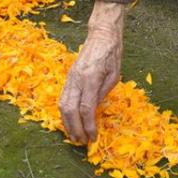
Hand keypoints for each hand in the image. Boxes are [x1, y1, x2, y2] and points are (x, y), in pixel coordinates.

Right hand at [59, 0, 126, 143]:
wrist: (101, 35)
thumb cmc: (111, 53)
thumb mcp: (114, 75)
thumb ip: (102, 93)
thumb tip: (93, 111)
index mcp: (90, 78)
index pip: (86, 109)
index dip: (88, 126)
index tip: (93, 137)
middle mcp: (77, 79)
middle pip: (70, 110)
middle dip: (75, 129)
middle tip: (82, 142)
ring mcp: (70, 77)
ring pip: (62, 105)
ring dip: (67, 123)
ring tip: (73, 135)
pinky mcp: (68, 77)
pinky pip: (62, 98)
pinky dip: (64, 112)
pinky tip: (69, 121)